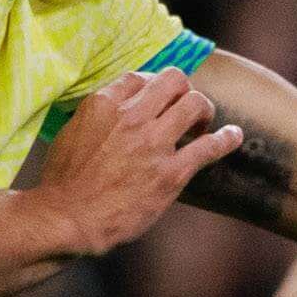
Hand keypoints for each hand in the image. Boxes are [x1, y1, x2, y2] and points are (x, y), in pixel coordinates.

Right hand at [36, 66, 247, 253]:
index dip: (154, 86)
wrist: (66, 219)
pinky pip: (210, 146)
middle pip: (174, 80)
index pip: (140, 77)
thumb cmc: (63, 181)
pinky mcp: (171, 172)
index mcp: (104, 104)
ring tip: (202, 125)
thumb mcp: (71, 132)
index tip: (158, 100)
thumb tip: (117, 107)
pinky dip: (227, 139)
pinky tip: (233, 136)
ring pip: (196, 103)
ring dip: (204, 110)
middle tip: (184, 108)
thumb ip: (97, 114)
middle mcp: (131, 117)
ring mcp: (153, 143)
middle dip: (183, 90)